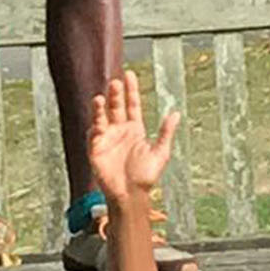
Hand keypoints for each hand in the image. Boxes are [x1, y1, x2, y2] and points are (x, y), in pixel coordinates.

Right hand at [88, 71, 179, 204]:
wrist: (130, 195)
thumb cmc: (145, 177)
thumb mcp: (160, 153)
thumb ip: (166, 133)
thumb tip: (176, 113)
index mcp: (135, 129)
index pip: (132, 104)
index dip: (131, 90)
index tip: (130, 74)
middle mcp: (120, 130)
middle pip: (117, 107)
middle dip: (116, 95)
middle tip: (116, 82)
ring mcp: (107, 138)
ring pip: (102, 117)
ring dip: (101, 108)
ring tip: (100, 99)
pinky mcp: (96, 149)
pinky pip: (93, 135)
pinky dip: (95, 127)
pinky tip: (97, 122)